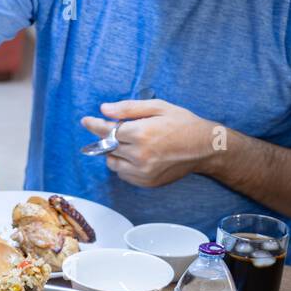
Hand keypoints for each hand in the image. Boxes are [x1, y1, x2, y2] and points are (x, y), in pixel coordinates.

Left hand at [81, 99, 217, 188]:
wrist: (205, 147)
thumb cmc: (183, 123)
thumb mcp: (158, 107)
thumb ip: (129, 108)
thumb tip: (104, 109)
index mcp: (141, 133)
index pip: (107, 130)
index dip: (94, 125)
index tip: (86, 121)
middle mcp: (139, 155)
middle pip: (108, 147)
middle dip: (107, 137)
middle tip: (114, 130)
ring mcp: (143, 172)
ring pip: (113, 164)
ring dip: (114, 153)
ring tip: (128, 144)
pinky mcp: (146, 182)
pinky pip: (124, 175)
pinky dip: (123, 165)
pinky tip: (135, 156)